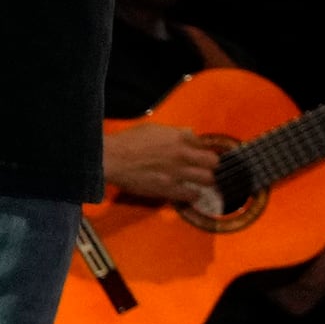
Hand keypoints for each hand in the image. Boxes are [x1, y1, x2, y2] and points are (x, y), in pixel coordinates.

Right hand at [101, 121, 227, 210]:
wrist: (111, 159)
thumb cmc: (128, 141)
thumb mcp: (154, 128)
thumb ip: (174, 131)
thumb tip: (189, 133)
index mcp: (179, 136)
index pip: (203, 143)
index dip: (202, 150)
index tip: (201, 154)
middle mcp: (183, 153)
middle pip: (212, 161)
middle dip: (211, 165)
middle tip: (207, 169)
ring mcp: (178, 172)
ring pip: (207, 179)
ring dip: (205, 180)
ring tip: (202, 183)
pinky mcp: (169, 188)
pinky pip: (191, 194)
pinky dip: (193, 195)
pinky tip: (192, 195)